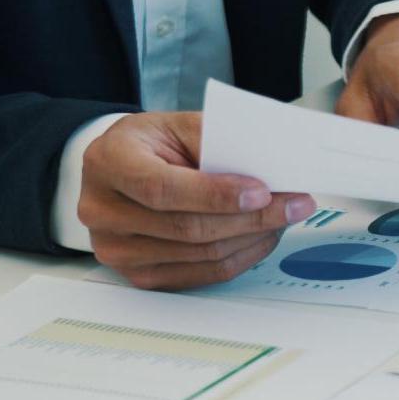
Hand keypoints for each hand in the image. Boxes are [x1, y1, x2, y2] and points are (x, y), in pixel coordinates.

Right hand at [79, 112, 314, 289]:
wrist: (122, 168)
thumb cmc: (154, 143)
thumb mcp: (180, 125)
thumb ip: (219, 142)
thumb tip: (271, 168)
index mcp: (109, 162)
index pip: (162, 189)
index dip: (215, 195)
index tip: (262, 191)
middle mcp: (103, 210)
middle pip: (187, 228)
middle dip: (252, 218)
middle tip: (295, 203)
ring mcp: (116, 249)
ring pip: (200, 255)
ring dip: (253, 237)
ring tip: (285, 216)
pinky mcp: (138, 275)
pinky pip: (202, 274)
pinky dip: (242, 255)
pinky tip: (263, 236)